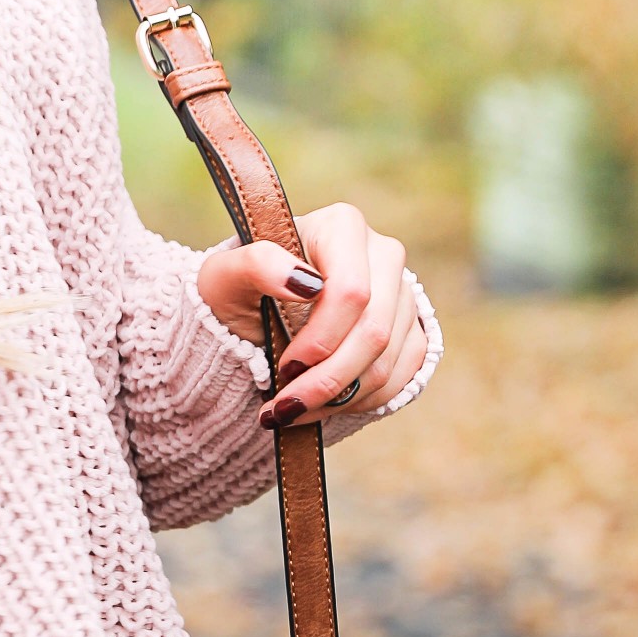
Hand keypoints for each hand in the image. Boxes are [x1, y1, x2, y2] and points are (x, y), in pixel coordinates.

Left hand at [195, 203, 426, 431]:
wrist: (256, 311)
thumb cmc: (238, 287)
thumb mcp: (226, 274)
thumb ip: (257, 265)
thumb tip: (305, 283)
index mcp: (342, 226)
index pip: (351, 292)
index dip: (321, 339)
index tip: (285, 367)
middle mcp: (382, 253)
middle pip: (374, 332)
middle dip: (328, 380)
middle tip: (285, 405)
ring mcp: (403, 292)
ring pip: (387, 361)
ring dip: (340, 398)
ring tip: (295, 409)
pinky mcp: (411, 328)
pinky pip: (402, 376)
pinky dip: (362, 402)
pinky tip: (325, 405)